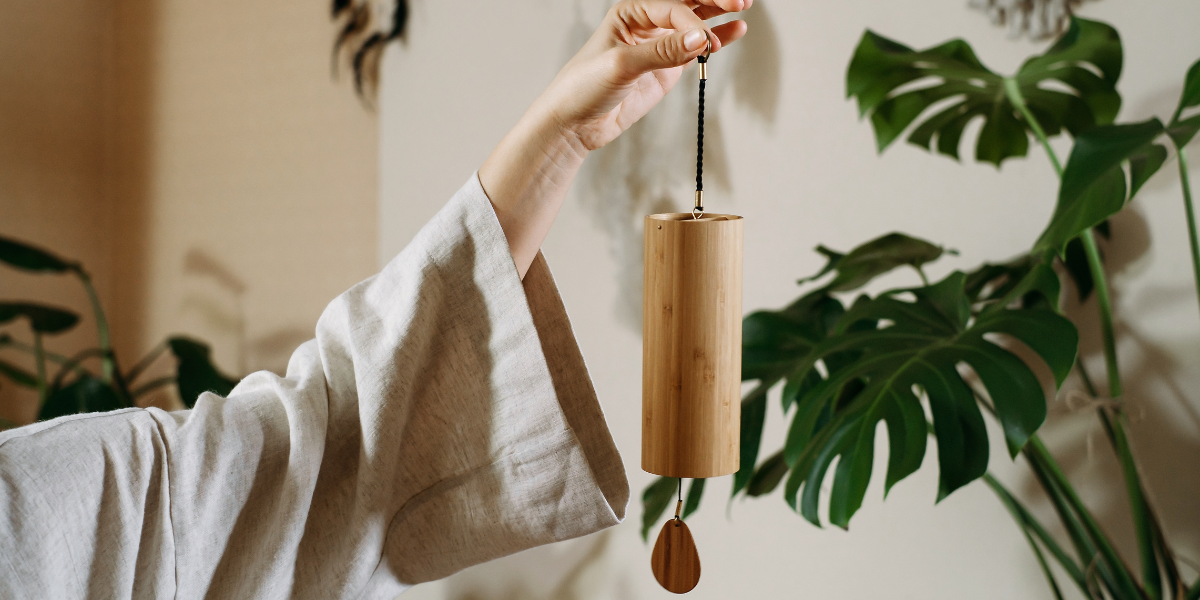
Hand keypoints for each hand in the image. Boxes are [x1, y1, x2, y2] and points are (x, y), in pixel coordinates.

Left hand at [545, 0, 750, 150]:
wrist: (574, 122)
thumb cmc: (584, 86)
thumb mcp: (622, 65)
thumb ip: (663, 51)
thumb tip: (701, 38)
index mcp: (630, 11)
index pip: (672, 7)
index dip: (690, 22)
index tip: (703, 42)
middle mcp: (646, 23)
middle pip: (687, 3)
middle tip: (739, 0)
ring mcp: (659, 45)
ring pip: (695, 21)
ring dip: (718, 13)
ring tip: (743, 6)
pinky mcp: (667, 67)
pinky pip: (696, 48)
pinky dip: (716, 38)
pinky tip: (735, 30)